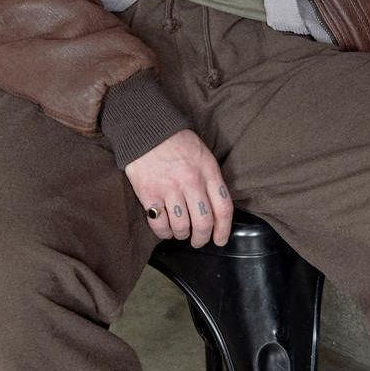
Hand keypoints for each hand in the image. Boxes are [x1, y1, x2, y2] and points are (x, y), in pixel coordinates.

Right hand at [124, 129, 233, 246]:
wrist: (145, 129)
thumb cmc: (176, 142)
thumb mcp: (203, 155)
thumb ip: (211, 180)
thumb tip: (215, 210)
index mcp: (208, 172)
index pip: (223, 208)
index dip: (224, 229)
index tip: (220, 240)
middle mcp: (191, 182)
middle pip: (203, 223)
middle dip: (202, 238)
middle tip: (198, 241)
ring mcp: (169, 189)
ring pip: (182, 227)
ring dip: (182, 235)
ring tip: (180, 232)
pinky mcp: (149, 194)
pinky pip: (159, 224)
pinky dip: (164, 232)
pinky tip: (165, 229)